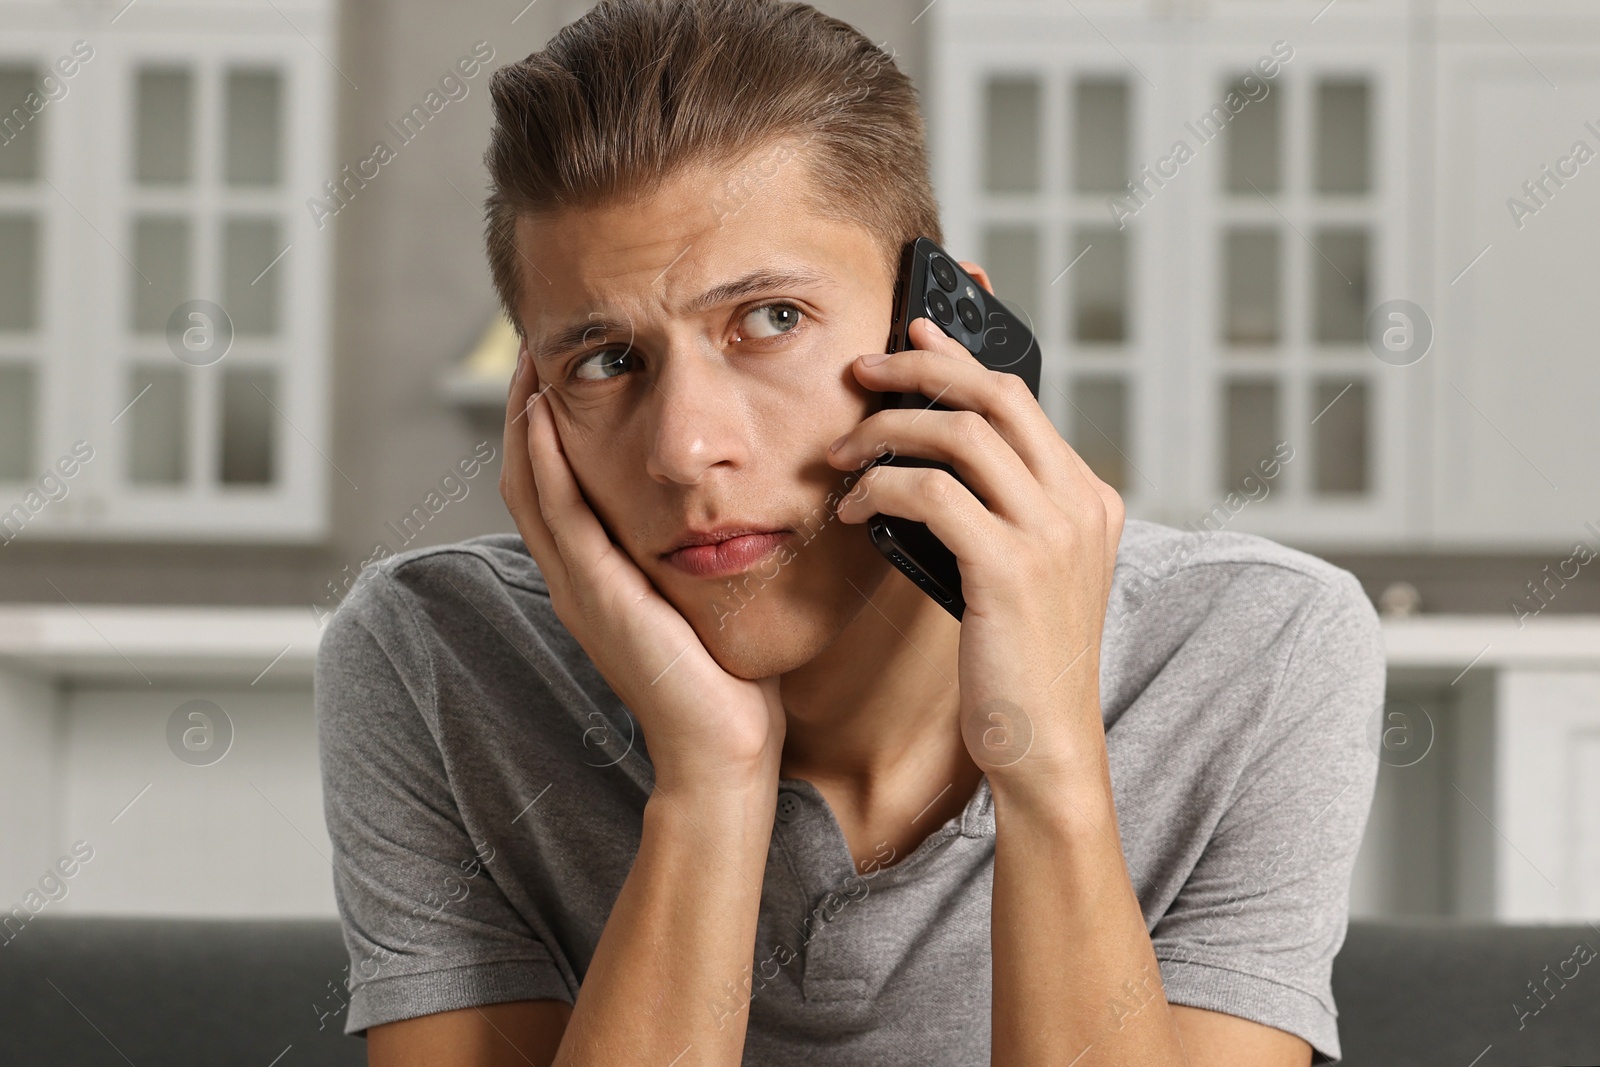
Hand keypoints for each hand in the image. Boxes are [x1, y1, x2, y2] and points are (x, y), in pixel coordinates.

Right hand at [499, 345, 785, 795]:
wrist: (722, 750)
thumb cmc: (728, 681)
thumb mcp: (705, 601)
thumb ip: (699, 556)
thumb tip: (734, 512)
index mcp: (595, 579)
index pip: (553, 488)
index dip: (546, 431)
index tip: (561, 374)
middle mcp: (574, 579)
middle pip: (525, 477)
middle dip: (523, 412)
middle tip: (535, 349)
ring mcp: (577, 588)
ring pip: (528, 487)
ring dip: (522, 422)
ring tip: (530, 363)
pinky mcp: (596, 595)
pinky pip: (558, 513)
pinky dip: (544, 461)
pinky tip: (543, 415)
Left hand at [825, 314, 1125, 790]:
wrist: (1045, 745)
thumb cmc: (1018, 664)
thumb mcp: (1021, 575)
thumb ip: (998, 515)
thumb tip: (928, 463)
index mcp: (1089, 497)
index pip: (1020, 400)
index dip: (958, 361)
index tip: (911, 336)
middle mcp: (1080, 503)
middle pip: (994, 395)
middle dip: (919, 369)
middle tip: (861, 372)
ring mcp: (1052, 533)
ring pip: (959, 434)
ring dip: (886, 430)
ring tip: (841, 452)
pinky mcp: (1009, 567)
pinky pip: (931, 493)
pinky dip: (880, 487)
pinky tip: (851, 510)